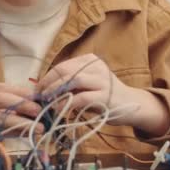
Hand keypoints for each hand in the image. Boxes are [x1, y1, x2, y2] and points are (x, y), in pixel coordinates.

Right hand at [0, 83, 44, 148]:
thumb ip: (3, 102)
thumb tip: (32, 104)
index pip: (3, 87)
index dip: (21, 91)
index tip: (38, 96)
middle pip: (2, 99)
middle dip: (23, 104)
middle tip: (39, 111)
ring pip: (1, 119)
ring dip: (22, 123)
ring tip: (38, 127)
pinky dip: (13, 134)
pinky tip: (25, 134)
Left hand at [36, 54, 169, 135]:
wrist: (131, 104)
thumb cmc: (105, 95)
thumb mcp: (88, 84)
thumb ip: (70, 83)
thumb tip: (44, 89)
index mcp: (90, 60)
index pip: (63, 66)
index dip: (47, 77)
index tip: (37, 89)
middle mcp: (96, 67)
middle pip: (65, 71)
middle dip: (48, 83)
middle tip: (39, 96)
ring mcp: (102, 80)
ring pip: (72, 80)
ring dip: (56, 91)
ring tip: (47, 101)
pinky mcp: (105, 96)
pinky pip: (81, 97)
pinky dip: (67, 103)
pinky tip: (58, 109)